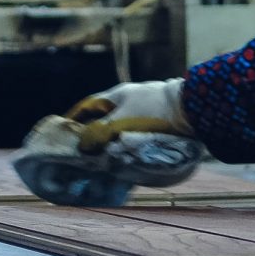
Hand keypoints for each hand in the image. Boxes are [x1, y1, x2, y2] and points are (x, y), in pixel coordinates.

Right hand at [61, 79, 187, 152]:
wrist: (192, 110)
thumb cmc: (153, 113)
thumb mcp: (121, 123)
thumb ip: (99, 134)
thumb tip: (82, 145)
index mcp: (117, 95)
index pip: (88, 106)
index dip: (73, 118)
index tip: (62, 132)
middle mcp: (129, 100)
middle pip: (103, 118)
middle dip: (92, 133)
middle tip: (82, 151)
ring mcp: (144, 110)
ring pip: (120, 128)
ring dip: (110, 142)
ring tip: (102, 160)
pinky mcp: (158, 123)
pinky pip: (135, 135)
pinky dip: (127, 145)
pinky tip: (126, 158)